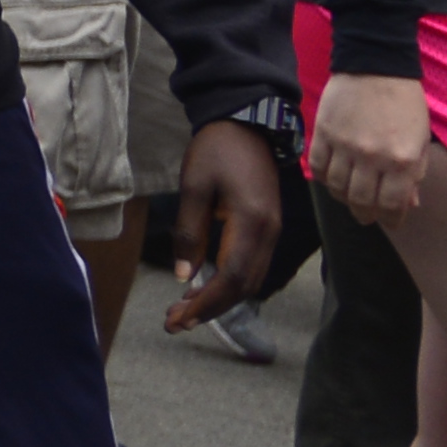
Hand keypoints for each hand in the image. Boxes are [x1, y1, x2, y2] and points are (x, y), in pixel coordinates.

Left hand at [167, 115, 289, 329]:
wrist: (247, 123)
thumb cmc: (216, 150)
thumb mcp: (194, 186)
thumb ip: (189, 232)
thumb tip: (184, 276)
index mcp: (252, 223)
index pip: (232, 277)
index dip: (207, 302)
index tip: (180, 318)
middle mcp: (268, 233)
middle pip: (243, 286)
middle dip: (210, 309)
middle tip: (175, 323)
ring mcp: (272, 231)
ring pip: (250, 280)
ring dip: (219, 299)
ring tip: (184, 312)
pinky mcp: (267, 228)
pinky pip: (251, 266)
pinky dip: (229, 283)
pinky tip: (204, 288)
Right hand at [314, 69, 431, 229]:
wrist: (376, 67)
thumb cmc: (405, 103)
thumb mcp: (420, 139)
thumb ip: (415, 173)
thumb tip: (408, 203)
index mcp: (402, 160)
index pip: (392, 204)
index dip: (391, 219)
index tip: (390, 222)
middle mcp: (373, 157)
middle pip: (361, 201)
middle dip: (365, 214)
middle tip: (367, 216)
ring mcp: (345, 146)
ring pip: (338, 187)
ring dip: (344, 199)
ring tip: (350, 198)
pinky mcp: (324, 134)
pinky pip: (319, 167)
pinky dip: (324, 179)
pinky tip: (332, 179)